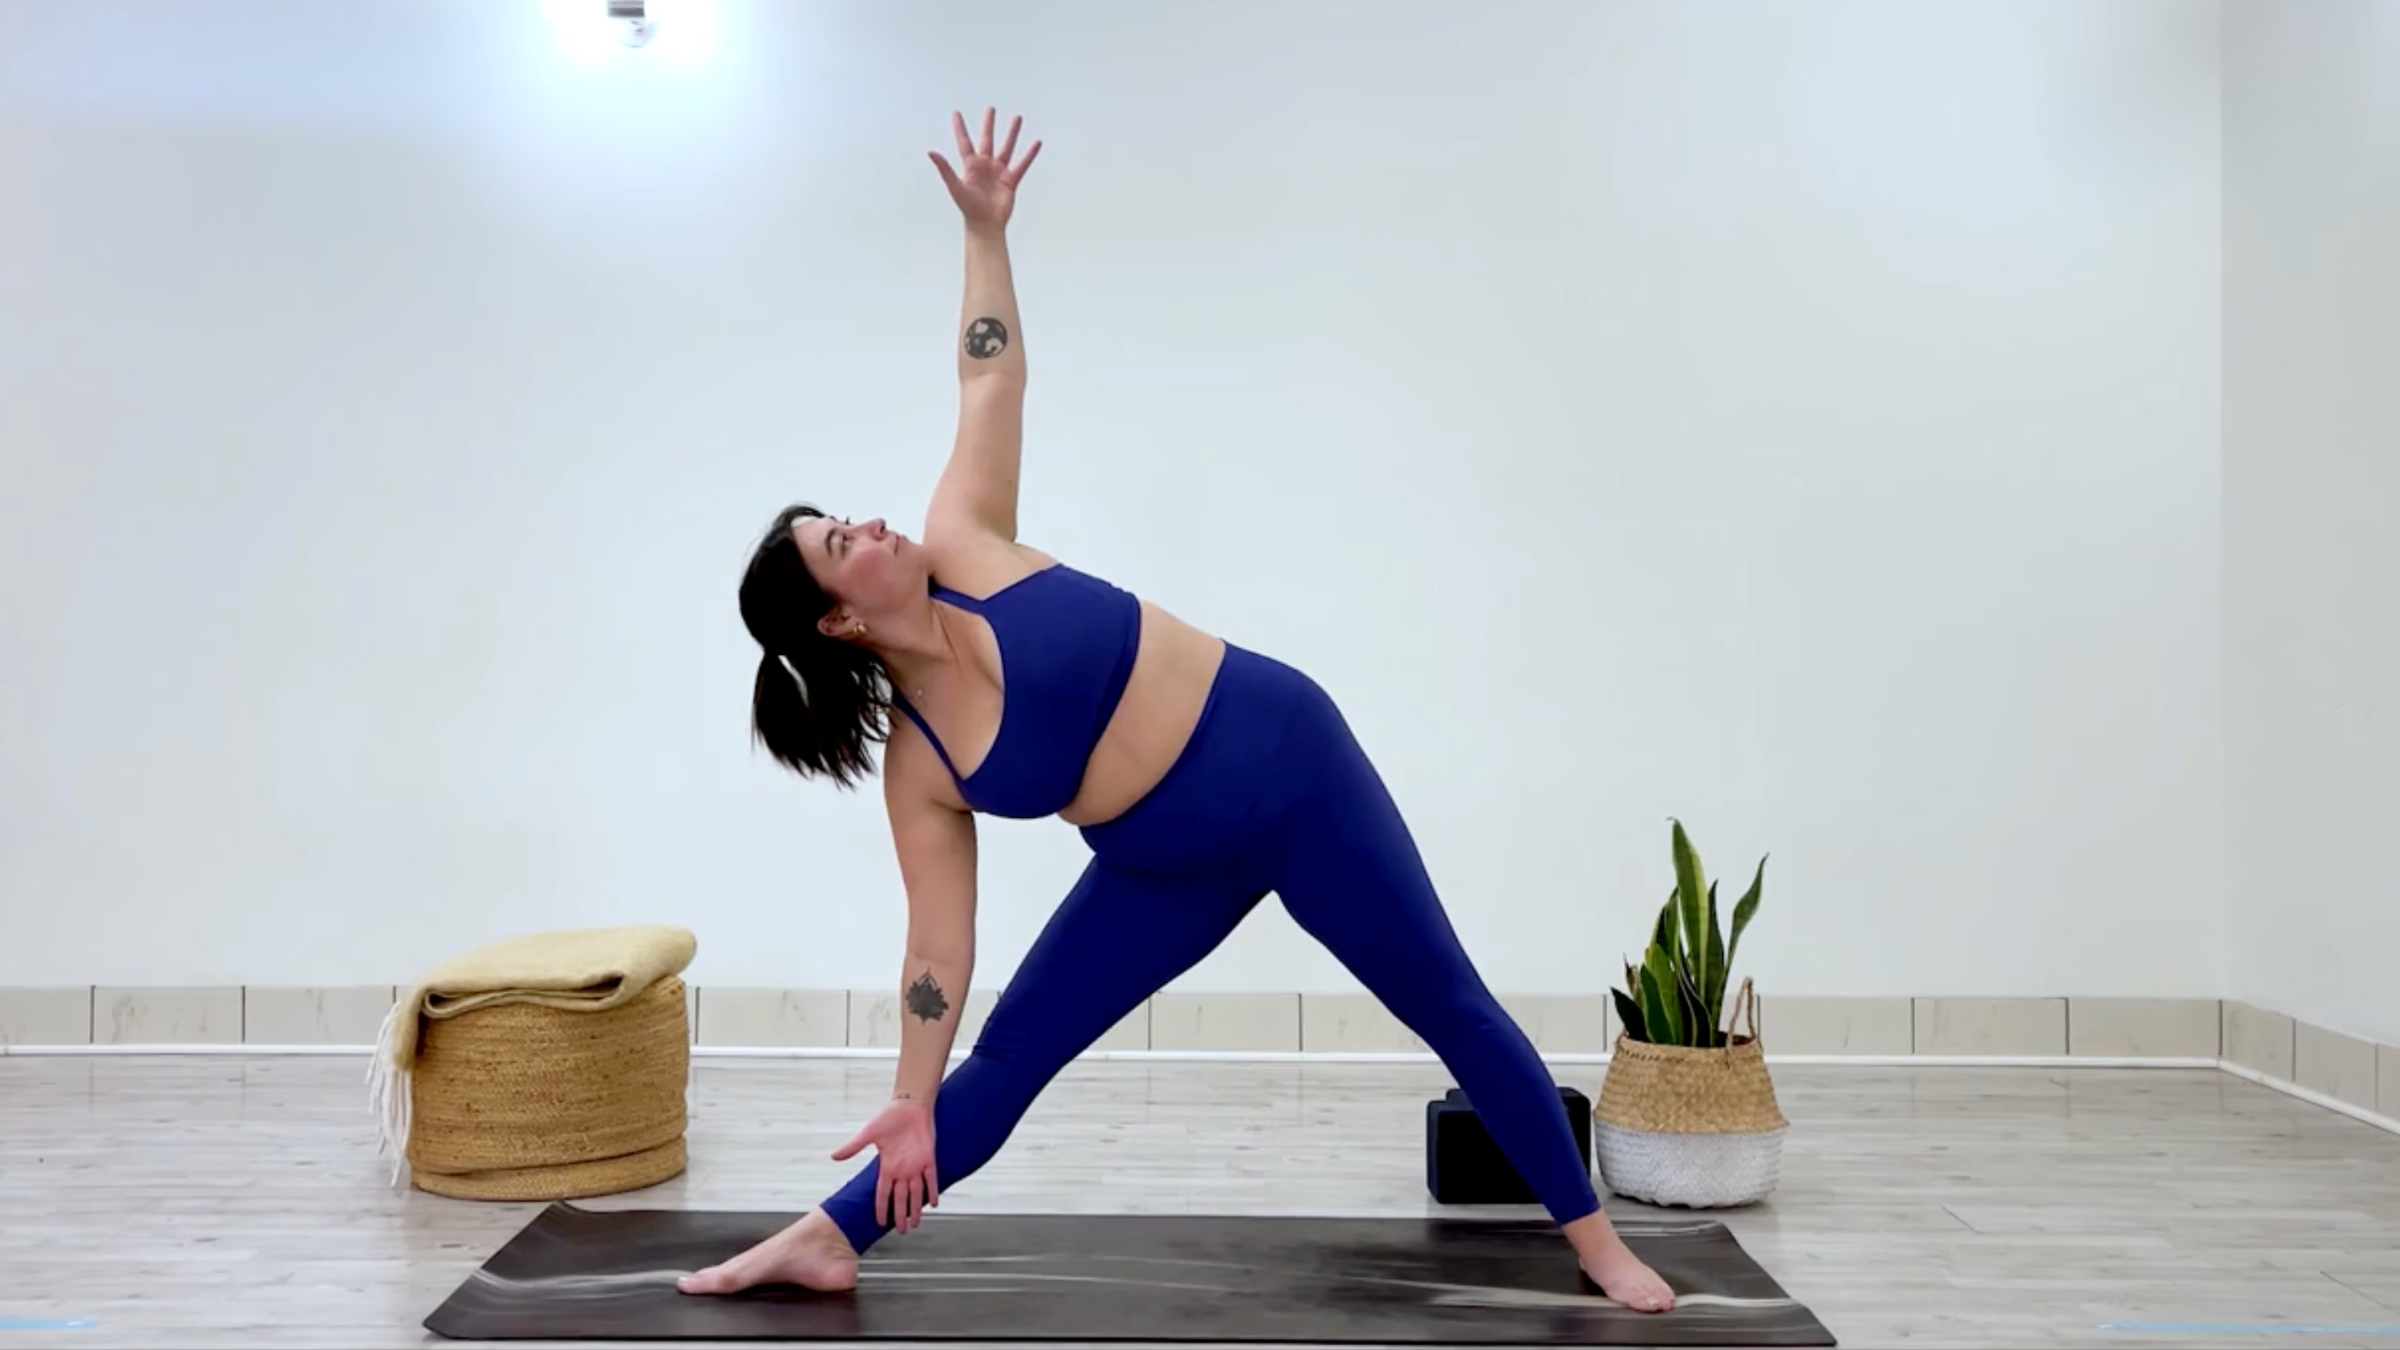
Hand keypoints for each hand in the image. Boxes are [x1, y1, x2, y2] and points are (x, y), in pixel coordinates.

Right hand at [832, 1097, 938, 1233]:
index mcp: (886, 1166)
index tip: (878, 1222)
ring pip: (915, 1193)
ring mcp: (916, 1165)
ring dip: (915, 1209)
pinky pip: (931, 1179)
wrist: (910, 1105)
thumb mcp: (868, 1133)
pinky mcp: (929, 1158)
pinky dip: (932, 1191)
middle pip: (900, 1199)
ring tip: (914, 1224)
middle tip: (900, 1232)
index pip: (882, 1193)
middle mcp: (901, 1170)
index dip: (880, 1208)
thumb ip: (853, 1146)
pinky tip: (933, 1204)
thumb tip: (833, 1156)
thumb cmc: (889, 1117)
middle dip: (900, 1215)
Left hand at [929, 108, 1040, 234]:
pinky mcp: (1010, 181)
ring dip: (1012, 133)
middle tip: (990, 109)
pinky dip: (1029, 154)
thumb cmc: (968, 208)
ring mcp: (998, 172)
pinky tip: (1036, 143)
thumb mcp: (954, 185)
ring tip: (1017, 118)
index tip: (956, 113)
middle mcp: (985, 166)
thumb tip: (930, 152)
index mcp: (970, 165)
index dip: (959, 127)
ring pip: (1007, 147)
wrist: (985, 224)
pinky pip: (1022, 164)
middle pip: (987, 139)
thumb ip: (944, 167)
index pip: (964, 141)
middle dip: (988, 124)